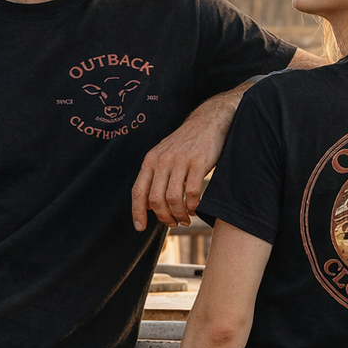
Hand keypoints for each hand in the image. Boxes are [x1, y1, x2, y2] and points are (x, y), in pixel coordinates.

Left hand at [131, 86, 243, 230]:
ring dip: (178, 215)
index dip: (137, 212)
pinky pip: (191, 192)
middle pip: (155, 199)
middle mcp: (162, 160)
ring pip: (172, 199)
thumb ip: (155, 176)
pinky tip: (195, 208)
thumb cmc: (187, 143)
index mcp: (151, 160)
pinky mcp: (198, 162)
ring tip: (185, 219)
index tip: (140, 227)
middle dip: (163, 217)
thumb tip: (148, 206)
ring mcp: (180, 160)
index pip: (138, 190)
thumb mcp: (165, 155)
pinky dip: (192, 206)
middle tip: (173, 224)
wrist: (209, 120)